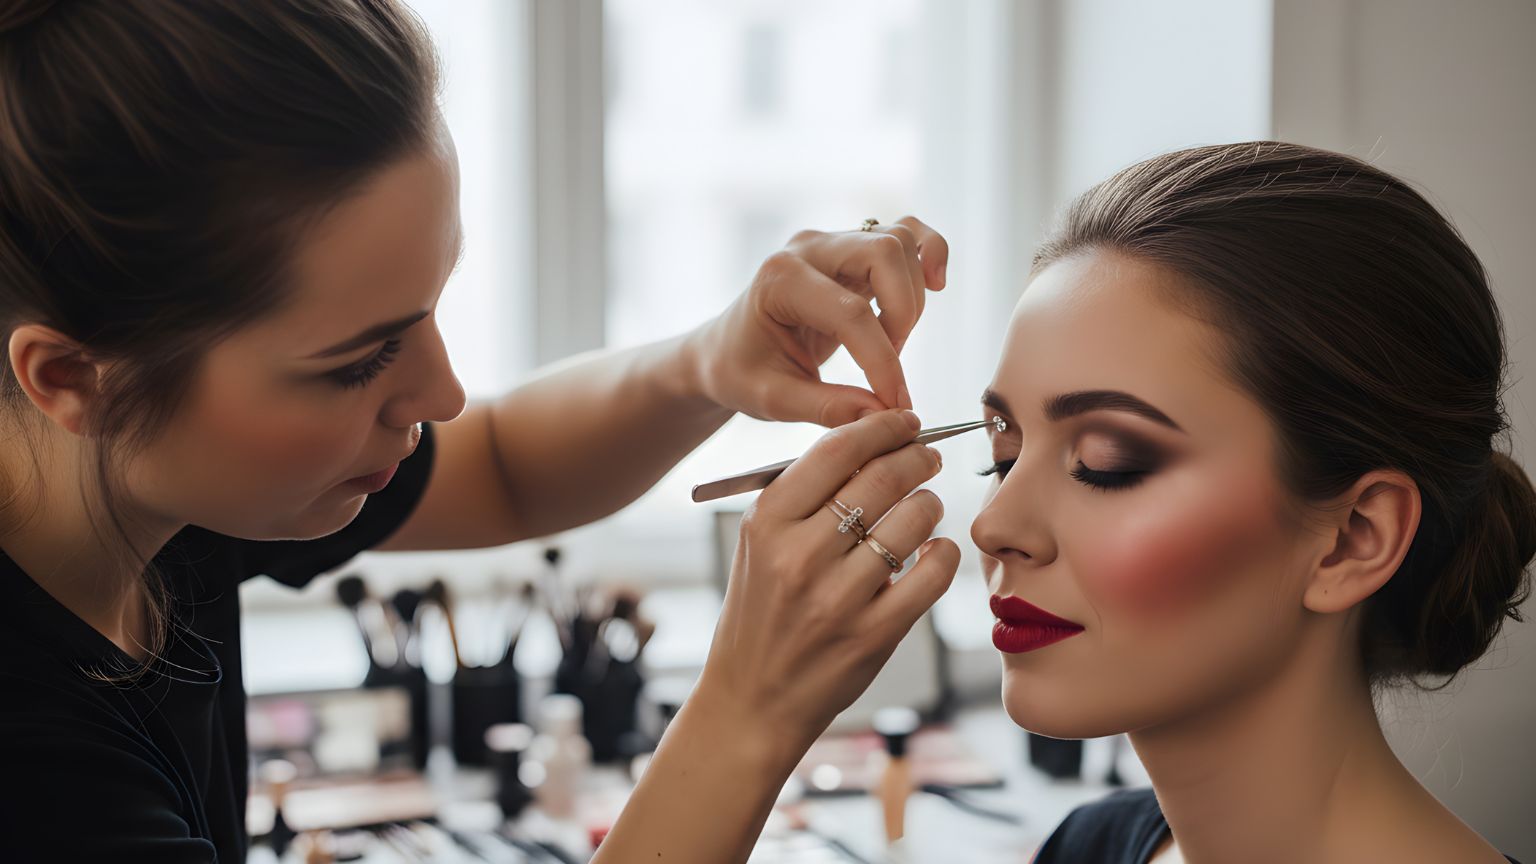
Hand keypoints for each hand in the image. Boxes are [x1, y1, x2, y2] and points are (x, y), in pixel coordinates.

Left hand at [687, 216, 949, 426]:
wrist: (724, 349)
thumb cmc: (740, 371)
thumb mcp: (772, 400)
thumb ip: (826, 409)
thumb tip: (883, 417)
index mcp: (779, 280)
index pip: (851, 314)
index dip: (883, 362)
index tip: (895, 404)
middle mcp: (807, 249)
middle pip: (884, 253)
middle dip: (903, 314)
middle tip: (890, 361)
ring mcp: (832, 243)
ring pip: (899, 242)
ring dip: (911, 296)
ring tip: (892, 340)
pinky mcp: (853, 249)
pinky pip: (906, 232)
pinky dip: (929, 251)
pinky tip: (936, 283)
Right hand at [693, 409, 961, 758]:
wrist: (751, 701)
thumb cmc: (760, 614)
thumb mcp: (760, 547)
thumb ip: (805, 498)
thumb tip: (872, 447)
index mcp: (767, 522)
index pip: (838, 449)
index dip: (882, 426)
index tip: (905, 422)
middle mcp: (800, 555)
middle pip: (882, 477)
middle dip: (917, 457)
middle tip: (928, 456)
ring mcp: (838, 598)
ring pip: (914, 519)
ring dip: (930, 504)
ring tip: (925, 508)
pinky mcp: (873, 634)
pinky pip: (931, 573)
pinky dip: (943, 553)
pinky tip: (934, 550)